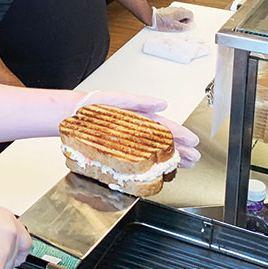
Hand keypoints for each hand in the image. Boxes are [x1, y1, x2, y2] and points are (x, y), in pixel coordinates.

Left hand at [73, 91, 200, 166]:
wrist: (72, 115)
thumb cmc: (94, 105)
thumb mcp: (118, 98)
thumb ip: (140, 101)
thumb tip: (161, 103)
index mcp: (140, 116)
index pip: (165, 126)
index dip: (181, 134)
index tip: (193, 141)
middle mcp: (137, 130)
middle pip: (164, 141)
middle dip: (181, 150)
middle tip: (194, 158)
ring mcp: (130, 142)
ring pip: (155, 151)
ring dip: (171, 158)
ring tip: (185, 166)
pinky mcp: (120, 152)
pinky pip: (140, 160)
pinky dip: (152, 165)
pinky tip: (161, 170)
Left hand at [150, 6, 194, 31]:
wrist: (152, 18)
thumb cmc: (162, 22)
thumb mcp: (174, 27)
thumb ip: (184, 26)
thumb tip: (191, 26)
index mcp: (181, 12)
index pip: (191, 14)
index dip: (190, 21)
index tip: (185, 25)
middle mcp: (177, 8)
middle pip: (186, 14)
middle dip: (185, 20)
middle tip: (178, 25)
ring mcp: (173, 8)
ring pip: (181, 14)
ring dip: (179, 19)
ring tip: (173, 24)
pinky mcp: (168, 10)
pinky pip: (175, 14)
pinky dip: (174, 18)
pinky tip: (169, 22)